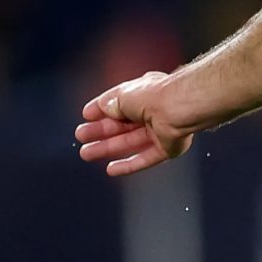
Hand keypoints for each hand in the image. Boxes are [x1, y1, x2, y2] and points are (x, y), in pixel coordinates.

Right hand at [74, 72, 198, 176]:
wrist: (180, 107)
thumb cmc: (153, 95)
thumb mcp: (122, 96)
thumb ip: (110, 105)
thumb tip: (102, 109)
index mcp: (144, 92)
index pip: (119, 102)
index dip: (101, 110)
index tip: (86, 116)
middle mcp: (153, 110)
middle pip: (122, 125)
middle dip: (100, 132)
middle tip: (81, 138)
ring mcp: (162, 129)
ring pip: (130, 142)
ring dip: (108, 148)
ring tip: (86, 153)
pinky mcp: (169, 147)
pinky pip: (146, 158)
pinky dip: (129, 164)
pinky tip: (111, 170)